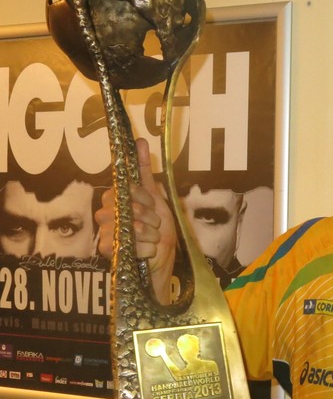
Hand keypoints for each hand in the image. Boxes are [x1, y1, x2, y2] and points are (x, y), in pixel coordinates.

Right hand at [94, 138, 177, 303]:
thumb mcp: (155, 196)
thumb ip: (144, 170)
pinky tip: (147, 250)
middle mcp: (106, 214)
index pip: (128, 189)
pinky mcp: (107, 251)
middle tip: (155, 225)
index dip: (144, 198)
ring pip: (132, 227)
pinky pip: (131, 244)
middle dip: (150, 218)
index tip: (152, 206)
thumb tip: (139, 140)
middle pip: (129, 208)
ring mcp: (105, 232)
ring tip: (153, 238)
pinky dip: (146, 249)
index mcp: (115, 199)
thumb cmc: (157, 228)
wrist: (161, 258)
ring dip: (150, 234)